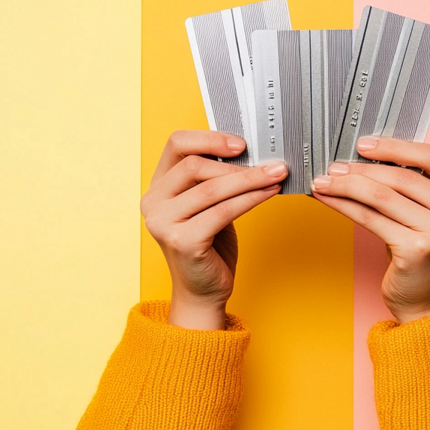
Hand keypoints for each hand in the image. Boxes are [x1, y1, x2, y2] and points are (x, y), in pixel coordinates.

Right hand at [141, 131, 287, 329]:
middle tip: (273, 165)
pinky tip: (269, 194)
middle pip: (195, 166)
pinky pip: (222, 211)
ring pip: (211, 189)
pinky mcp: (182, 241)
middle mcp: (153, 203)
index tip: (242, 144)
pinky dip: (250, 199)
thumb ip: (215, 179)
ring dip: (251, 180)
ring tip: (277, 176)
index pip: (176, 145)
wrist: (203, 291)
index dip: (210, 138)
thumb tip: (251, 152)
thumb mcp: (208, 205)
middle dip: (239, 165)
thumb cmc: (209, 245)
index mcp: (157, 187)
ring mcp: (163, 223)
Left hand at [312, 136, 429, 322]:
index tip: (364, 145)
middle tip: (334, 166)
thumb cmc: (422, 256)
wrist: (429, 304)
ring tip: (325, 181)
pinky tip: (328, 200)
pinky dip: (344, 206)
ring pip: (383, 196)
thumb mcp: (428, 216)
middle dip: (362, 169)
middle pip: (403, 177)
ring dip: (347, 185)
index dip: (396, 147)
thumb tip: (363, 158)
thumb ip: (411, 188)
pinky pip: (371, 219)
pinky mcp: (417, 250)